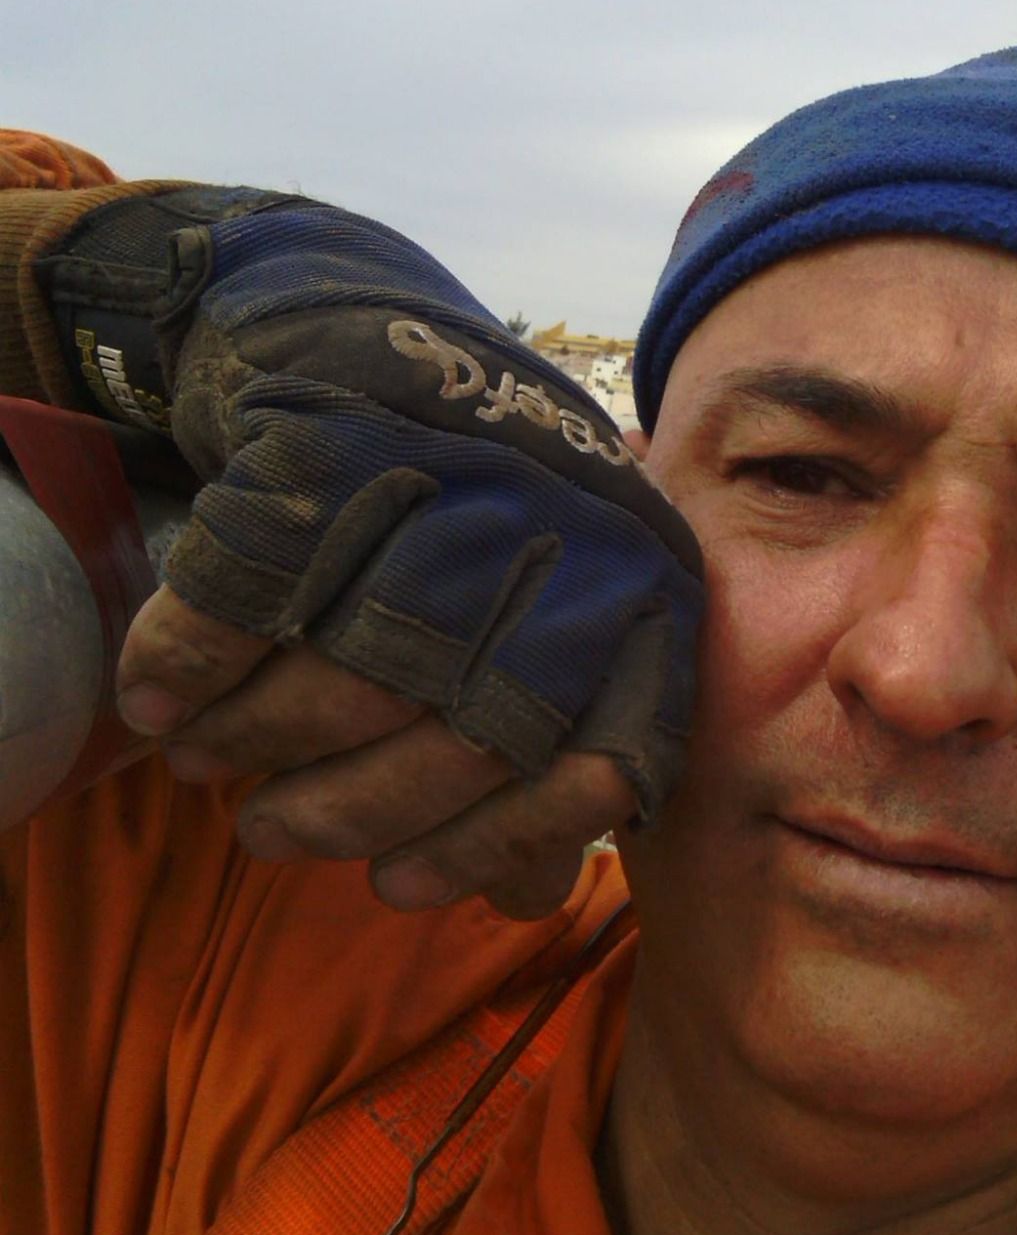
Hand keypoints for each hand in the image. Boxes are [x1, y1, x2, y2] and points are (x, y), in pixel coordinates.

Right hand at [32, 190, 704, 881]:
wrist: (369, 333)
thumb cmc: (469, 520)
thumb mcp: (548, 625)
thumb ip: (548, 754)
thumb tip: (525, 901)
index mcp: (647, 594)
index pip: (589, 772)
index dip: (487, 847)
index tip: (397, 888)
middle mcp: (575, 536)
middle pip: (463, 734)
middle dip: (347, 808)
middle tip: (271, 835)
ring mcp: (463, 477)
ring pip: (351, 665)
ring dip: (256, 736)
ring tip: (205, 767)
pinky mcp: (339, 429)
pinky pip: (247, 581)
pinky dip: (186, 651)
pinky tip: (151, 697)